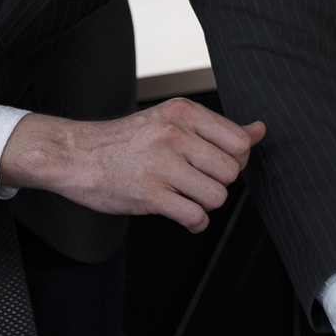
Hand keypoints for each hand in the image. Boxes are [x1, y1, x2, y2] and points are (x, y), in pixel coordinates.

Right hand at [0, 102, 266, 230]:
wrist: (76, 155)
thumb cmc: (125, 141)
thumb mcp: (171, 121)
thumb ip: (217, 128)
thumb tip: (259, 130)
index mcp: (183, 113)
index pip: (240, 142)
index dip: (234, 160)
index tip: (213, 164)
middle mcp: (174, 135)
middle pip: (231, 172)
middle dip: (218, 183)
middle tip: (195, 182)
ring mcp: (161, 165)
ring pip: (216, 196)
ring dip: (205, 204)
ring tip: (186, 197)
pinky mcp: (149, 195)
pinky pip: (194, 216)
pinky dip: (193, 222)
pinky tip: (180, 214)